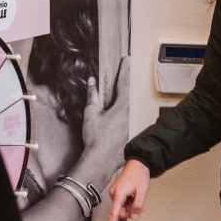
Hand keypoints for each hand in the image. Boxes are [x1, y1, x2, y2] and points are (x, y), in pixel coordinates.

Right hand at [73, 57, 130, 190]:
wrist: (100, 161)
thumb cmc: (96, 139)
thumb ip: (92, 96)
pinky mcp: (127, 135)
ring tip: (114, 98)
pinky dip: (119, 116)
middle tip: (123, 73)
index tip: (126, 59)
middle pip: (127, 95)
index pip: (123, 83)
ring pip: (126, 109)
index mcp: (121, 107)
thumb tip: (92, 82)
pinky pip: (124, 120)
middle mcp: (129, 115)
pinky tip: (113, 119)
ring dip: (120, 102)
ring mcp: (129, 126)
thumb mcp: (91, 113)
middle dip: (124, 85)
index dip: (124, 70)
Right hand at [104, 159, 149, 220]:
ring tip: (136, 197)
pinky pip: (120, 201)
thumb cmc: (139, 174)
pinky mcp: (115, 190)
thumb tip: (133, 217)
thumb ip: (137, 206)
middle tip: (139, 206)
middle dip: (129, 211)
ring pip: (120, 207)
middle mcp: (113, 193)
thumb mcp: (142, 191)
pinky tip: (133, 195)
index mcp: (119, 194)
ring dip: (129, 206)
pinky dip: (127, 201)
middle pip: (119, 211)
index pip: (114, 214)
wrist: (137, 162)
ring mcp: (113, 191)